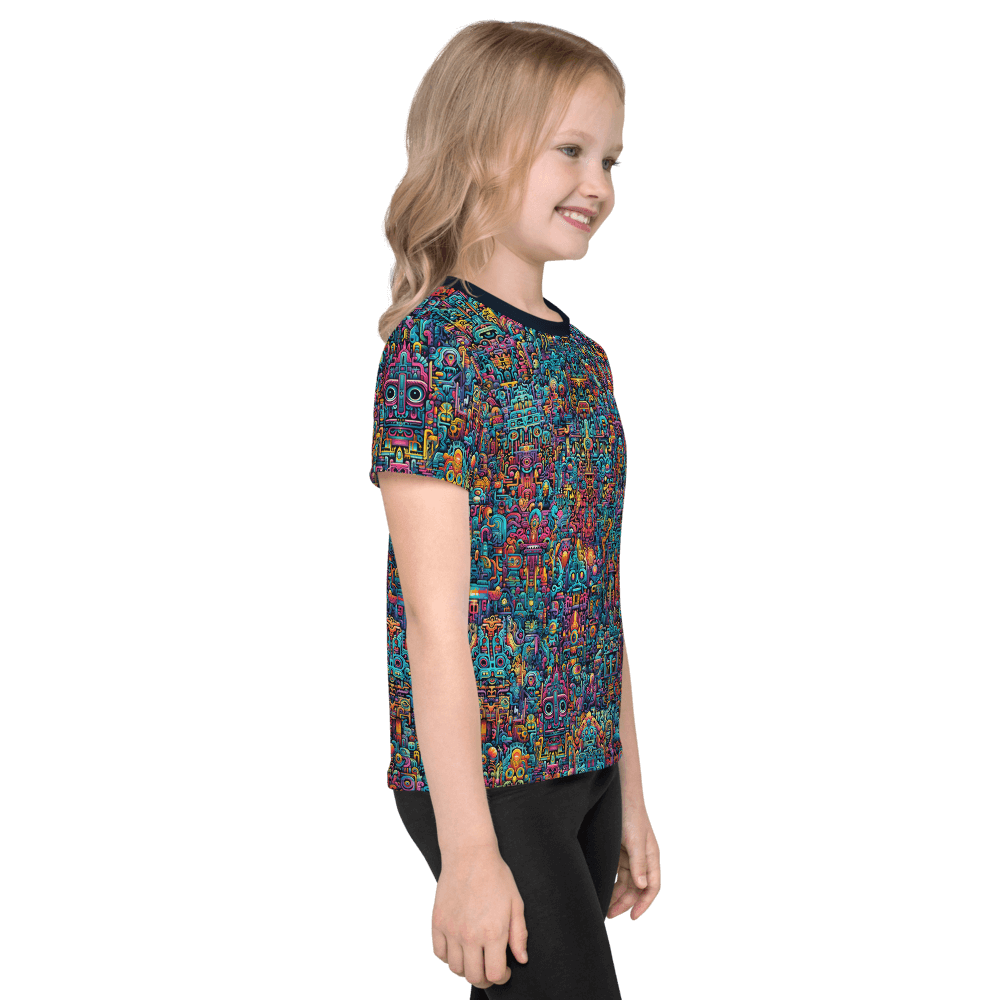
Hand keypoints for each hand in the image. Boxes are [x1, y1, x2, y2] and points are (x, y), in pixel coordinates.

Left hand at [606, 800, 659, 920]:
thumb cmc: (630, 814)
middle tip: (609, 914)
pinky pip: (618, 874)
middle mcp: (643, 859)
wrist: (620, 794)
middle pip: (637, 889)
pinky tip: (603, 890)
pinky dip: (612, 883)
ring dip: (617, 896)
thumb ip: (639, 863)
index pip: (652, 887)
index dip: (644, 904)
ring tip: (604, 907)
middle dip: (625, 903)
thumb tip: (643, 886)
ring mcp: (631, 856)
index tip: (633, 917)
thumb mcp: (635, 839)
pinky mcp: (619, 852)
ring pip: (627, 883)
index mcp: (651, 857)